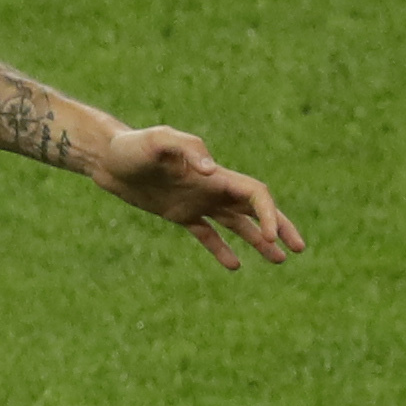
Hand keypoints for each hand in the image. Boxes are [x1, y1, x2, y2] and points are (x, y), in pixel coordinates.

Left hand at [89, 125, 302, 267]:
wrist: (106, 157)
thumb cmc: (133, 145)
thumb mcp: (158, 141)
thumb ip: (188, 149)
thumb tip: (213, 171)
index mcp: (215, 175)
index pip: (254, 194)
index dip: (268, 214)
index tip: (270, 236)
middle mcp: (212, 188)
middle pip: (255, 210)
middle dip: (278, 227)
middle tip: (299, 249)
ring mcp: (197, 201)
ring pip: (236, 225)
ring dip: (258, 241)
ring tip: (279, 260)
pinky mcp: (178, 213)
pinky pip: (206, 234)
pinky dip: (221, 249)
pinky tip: (234, 265)